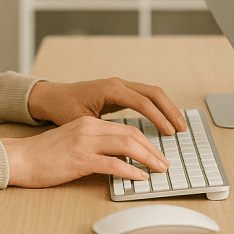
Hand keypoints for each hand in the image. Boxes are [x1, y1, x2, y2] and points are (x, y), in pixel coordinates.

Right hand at [1, 115, 171, 188]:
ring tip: (159, 170)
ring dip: (148, 159)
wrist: (18, 158)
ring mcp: (84, 142)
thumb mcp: (71, 141)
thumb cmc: (42, 155)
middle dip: (152, 149)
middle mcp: (88, 128)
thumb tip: (119, 159)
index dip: (145, 141)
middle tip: (165, 163)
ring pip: (126, 145)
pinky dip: (131, 171)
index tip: (157, 153)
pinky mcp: (79, 159)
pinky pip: (113, 164)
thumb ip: (94, 145)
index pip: (125, 128)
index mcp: (87, 122)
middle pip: (131, 134)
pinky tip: (140, 178)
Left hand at [27, 77, 185, 135]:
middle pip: (153, 92)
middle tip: (181, 129)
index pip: (142, 101)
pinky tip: (163, 121)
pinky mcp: (120, 92)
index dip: (158, 117)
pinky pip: (144, 96)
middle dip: (170, 110)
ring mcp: (120, 86)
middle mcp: (118, 84)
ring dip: (166, 108)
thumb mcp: (82, 121)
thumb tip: (123, 149)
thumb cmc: (63, 108)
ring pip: (151, 93)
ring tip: (178, 126)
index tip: (169, 132)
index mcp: (110, 89)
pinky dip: (157, 107)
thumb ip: (104, 131)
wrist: (52, 97)